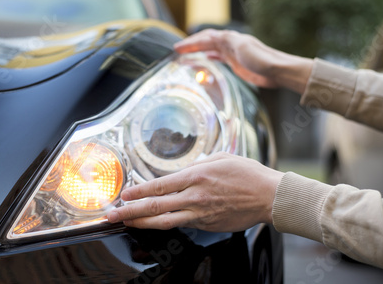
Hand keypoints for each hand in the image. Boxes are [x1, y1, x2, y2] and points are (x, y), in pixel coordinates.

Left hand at [107, 152, 283, 231]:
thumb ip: (198, 164)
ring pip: (165, 221)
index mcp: (196, 176)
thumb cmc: (247, 174)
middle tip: (113, 215)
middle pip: (156, 206)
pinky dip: (166, 224)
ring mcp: (200, 213)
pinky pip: (182, 224)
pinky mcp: (207, 224)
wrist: (269, 197)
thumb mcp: (220, 158)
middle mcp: (194, 196)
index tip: (124, 194)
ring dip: (143, 222)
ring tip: (127, 223)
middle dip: (131, 211)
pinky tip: (156, 223)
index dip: (138, 191)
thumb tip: (183, 171)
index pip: (159, 185)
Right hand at [174, 29, 312, 93]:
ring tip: (185, 54)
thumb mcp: (244, 47)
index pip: (206, 38)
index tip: (177, 48)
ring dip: (198, 50)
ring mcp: (233, 53)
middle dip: (191, 44)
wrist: (277, 71)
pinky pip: (218, 57)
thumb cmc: (262, 59)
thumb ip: (228, 41)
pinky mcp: (236, 63)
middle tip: (177, 50)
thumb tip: (213, 36)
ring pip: (210, 49)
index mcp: (230, 39)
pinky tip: (204, 60)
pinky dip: (208, 57)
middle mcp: (230, 44)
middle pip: (206, 41)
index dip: (191, 42)